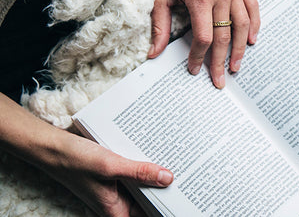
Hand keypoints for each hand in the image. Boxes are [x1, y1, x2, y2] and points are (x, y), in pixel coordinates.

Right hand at [46, 131, 173, 216]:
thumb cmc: (74, 160)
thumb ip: (139, 173)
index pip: (148, 215)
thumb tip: (167, 178)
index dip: (165, 209)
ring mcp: (117, 187)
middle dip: (166, 190)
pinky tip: (158, 152)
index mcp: (116, 210)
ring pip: (144, 185)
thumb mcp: (110, 166)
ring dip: (157, 175)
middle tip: (188, 176)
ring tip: (179, 162)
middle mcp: (118, 202)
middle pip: (149, 200)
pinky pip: (136, 172)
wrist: (51, 146)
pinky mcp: (116, 174)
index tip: (184, 199)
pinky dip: (146, 164)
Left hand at [148, 0, 259, 87]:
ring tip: (237, 66)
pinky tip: (251, 40)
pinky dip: (254, 25)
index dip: (199, 57)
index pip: (203, 37)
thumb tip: (153, 53)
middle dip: (220, 61)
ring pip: (242, 25)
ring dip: (240, 48)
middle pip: (224, 36)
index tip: (194, 69)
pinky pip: (253, 7)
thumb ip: (159, 24)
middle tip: (220, 80)